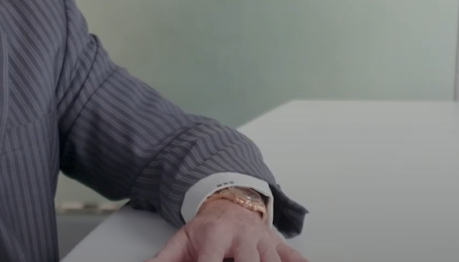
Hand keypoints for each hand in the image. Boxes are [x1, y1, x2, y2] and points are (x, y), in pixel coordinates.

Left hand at [146, 199, 307, 261]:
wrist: (229, 202)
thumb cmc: (207, 228)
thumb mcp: (182, 239)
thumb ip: (164, 259)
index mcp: (215, 235)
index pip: (211, 261)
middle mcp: (241, 236)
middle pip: (248, 261)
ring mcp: (262, 240)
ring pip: (271, 260)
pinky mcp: (278, 244)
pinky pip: (294, 256)